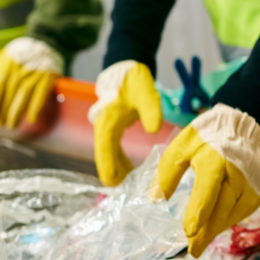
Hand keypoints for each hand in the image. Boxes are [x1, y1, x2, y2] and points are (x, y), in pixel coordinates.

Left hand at [0, 37, 62, 128]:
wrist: (43, 44)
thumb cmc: (19, 56)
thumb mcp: (1, 60)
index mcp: (5, 68)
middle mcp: (18, 72)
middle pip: (9, 96)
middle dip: (3, 113)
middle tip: (1, 124)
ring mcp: (33, 76)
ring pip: (23, 98)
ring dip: (17, 114)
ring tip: (12, 124)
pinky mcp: (47, 79)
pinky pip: (40, 96)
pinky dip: (36, 108)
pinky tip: (32, 119)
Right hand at [89, 61, 162, 186]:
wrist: (126, 66)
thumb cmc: (134, 78)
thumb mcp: (145, 91)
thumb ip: (151, 109)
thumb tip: (154, 128)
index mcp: (108, 119)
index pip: (105, 147)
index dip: (107, 166)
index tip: (111, 184)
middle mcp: (104, 125)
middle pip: (105, 154)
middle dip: (114, 173)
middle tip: (127, 193)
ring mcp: (107, 127)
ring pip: (109, 153)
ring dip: (118, 168)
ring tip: (131, 186)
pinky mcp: (113, 127)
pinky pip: (114, 148)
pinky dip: (121, 160)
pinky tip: (131, 171)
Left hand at [153, 104, 259, 256]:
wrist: (243, 131)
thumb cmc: (207, 140)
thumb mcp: (181, 148)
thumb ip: (167, 173)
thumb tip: (155, 199)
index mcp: (216, 159)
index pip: (209, 187)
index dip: (199, 210)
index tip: (189, 231)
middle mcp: (238, 174)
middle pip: (222, 208)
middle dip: (207, 232)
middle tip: (192, 250)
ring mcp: (251, 186)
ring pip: (232, 214)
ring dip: (215, 229)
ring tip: (199, 242)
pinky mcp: (258, 194)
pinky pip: (240, 213)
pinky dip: (226, 222)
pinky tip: (214, 228)